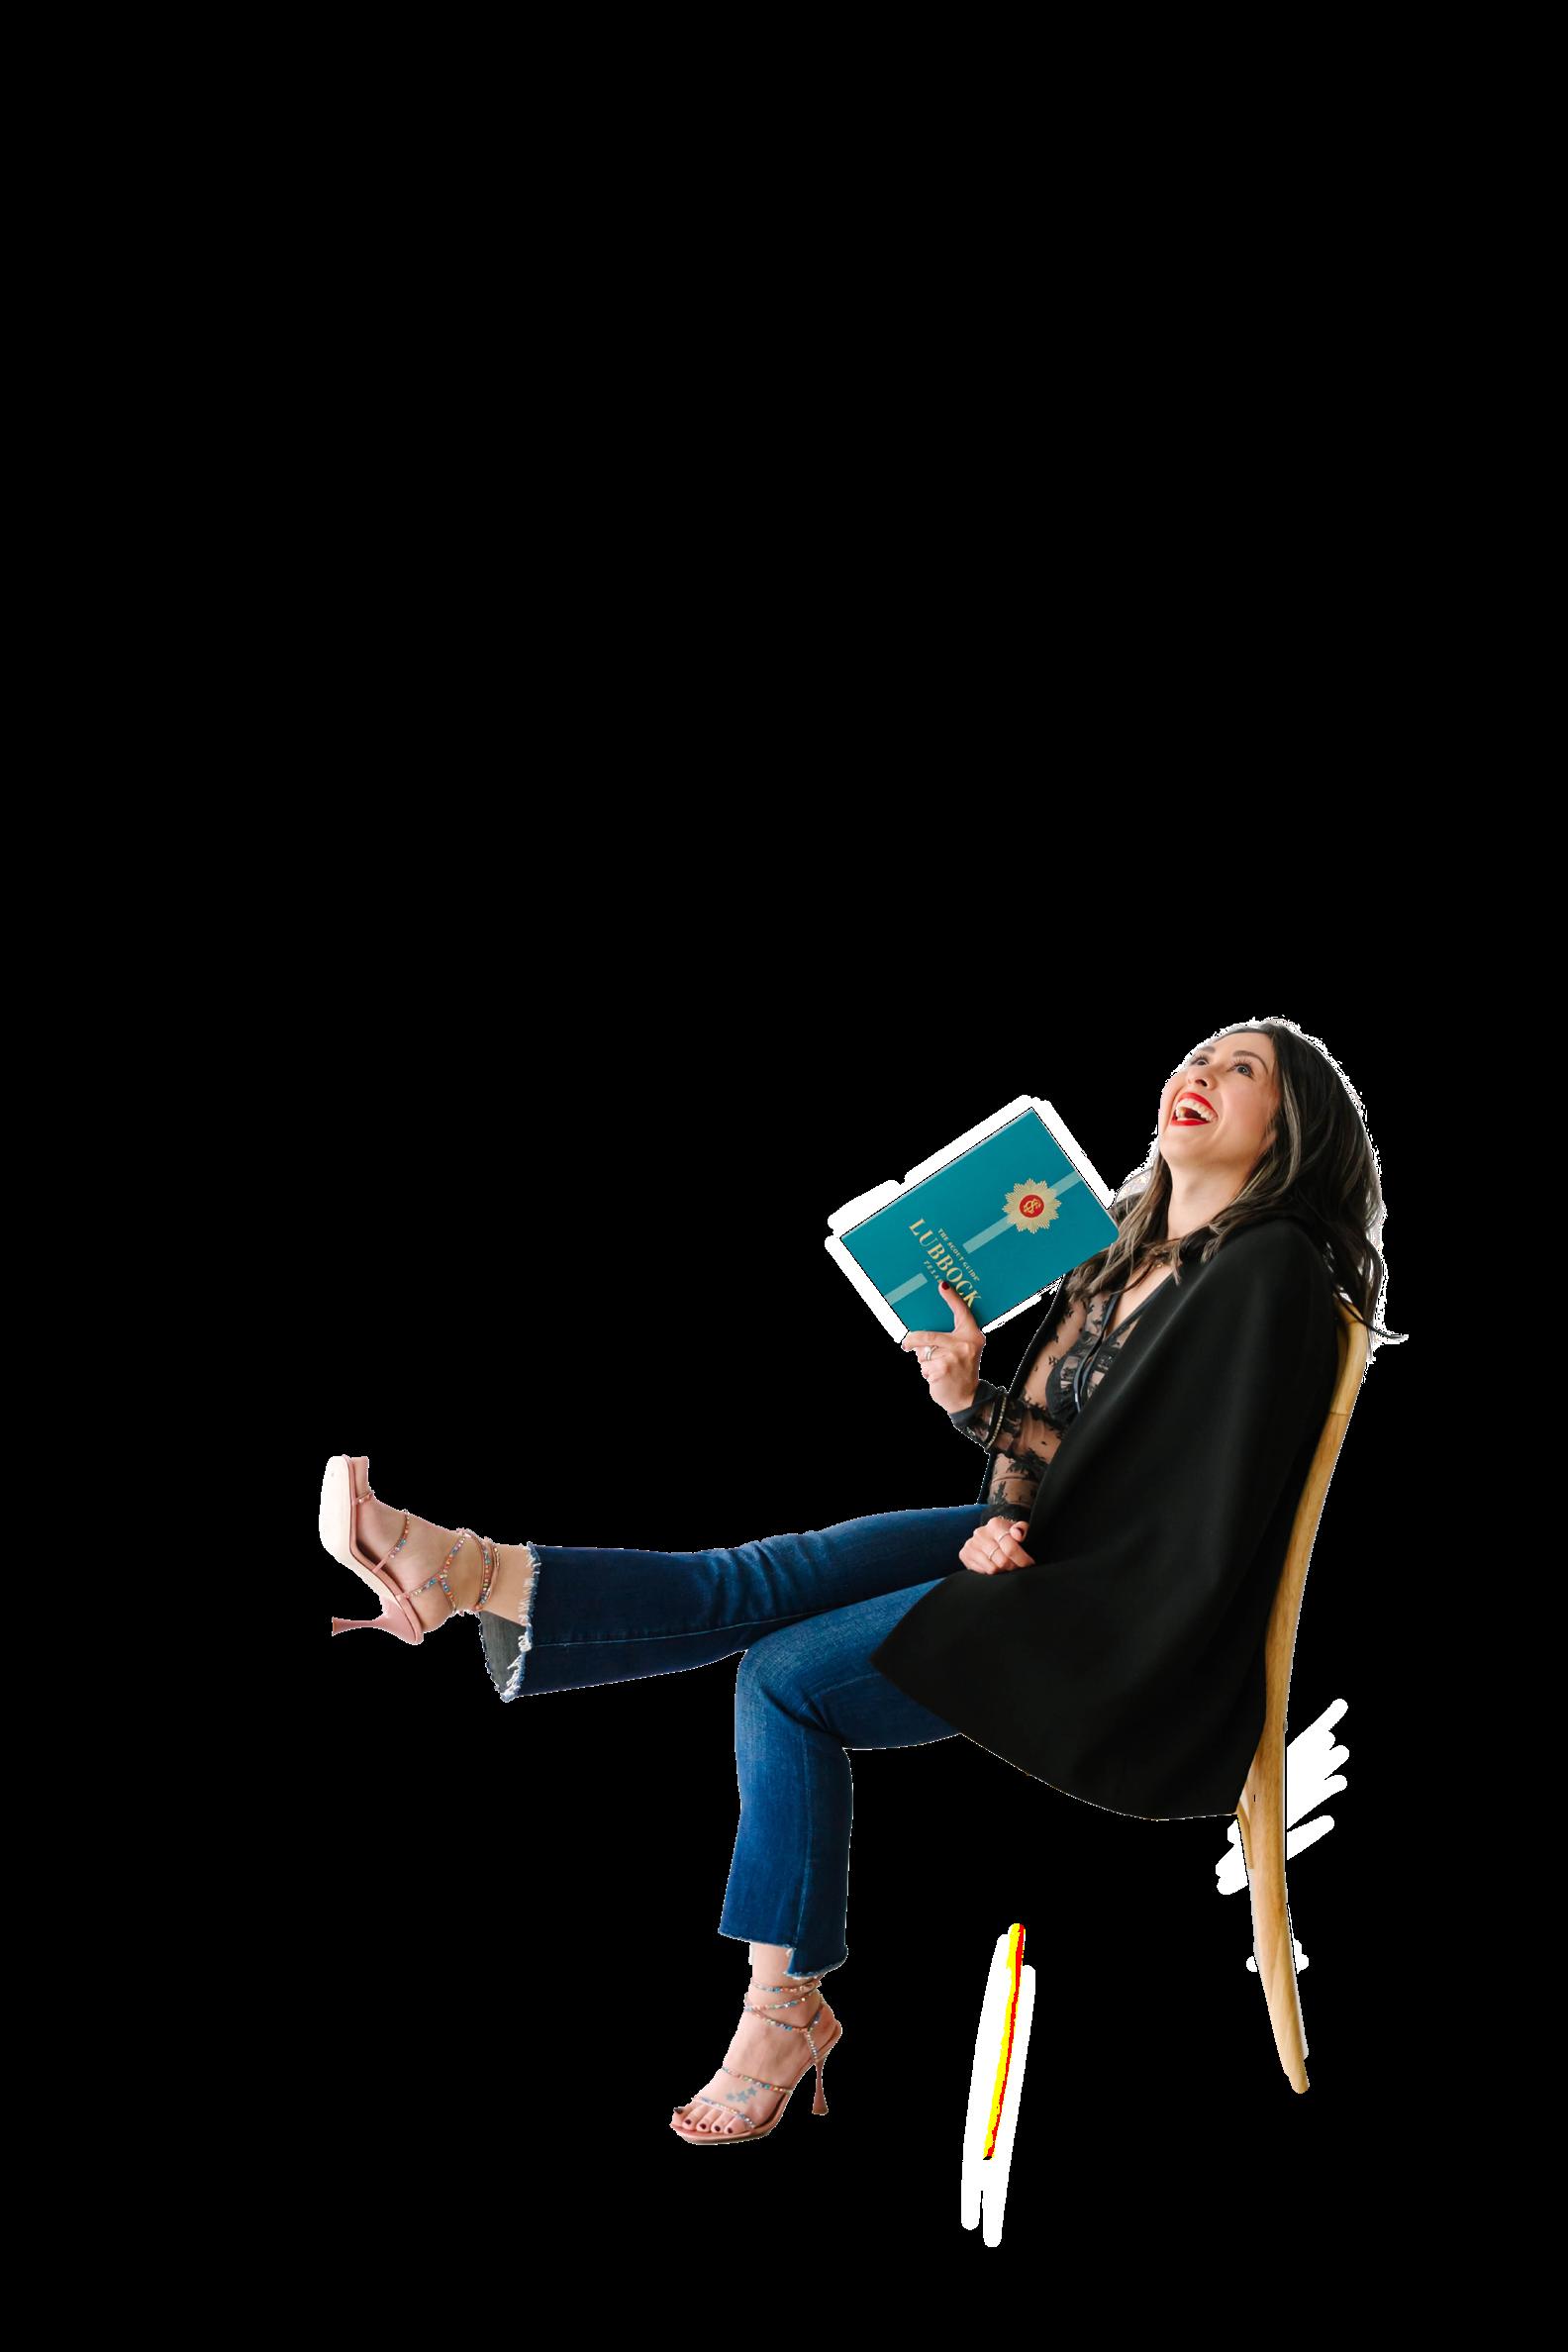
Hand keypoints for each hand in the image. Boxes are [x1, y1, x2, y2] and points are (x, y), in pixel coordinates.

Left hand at [901, 1280, 985, 1411]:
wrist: (968, 1398)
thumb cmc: (961, 1370)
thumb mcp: (964, 1351)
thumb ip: (951, 1338)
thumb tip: (923, 1332)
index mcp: (972, 1336)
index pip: (962, 1312)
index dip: (952, 1298)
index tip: (942, 1284)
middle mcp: (965, 1344)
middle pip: (928, 1335)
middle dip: (913, 1340)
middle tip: (906, 1344)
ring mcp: (953, 1356)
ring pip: (924, 1352)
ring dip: (924, 1361)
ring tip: (936, 1368)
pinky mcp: (942, 1369)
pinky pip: (924, 1366)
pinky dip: (926, 1372)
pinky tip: (936, 1377)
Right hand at [959, 1516, 1035, 1573]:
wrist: (990, 1535)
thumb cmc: (1008, 1535)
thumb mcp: (1019, 1529)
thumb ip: (1023, 1529)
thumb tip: (1018, 1535)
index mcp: (995, 1524)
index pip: (1010, 1548)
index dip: (1022, 1559)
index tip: (1029, 1563)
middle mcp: (980, 1533)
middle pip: (1002, 1561)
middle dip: (1013, 1566)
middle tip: (1017, 1566)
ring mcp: (971, 1544)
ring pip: (992, 1569)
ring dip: (1003, 1570)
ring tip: (1007, 1566)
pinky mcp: (964, 1554)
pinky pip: (982, 1572)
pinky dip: (992, 1572)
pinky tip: (995, 1565)